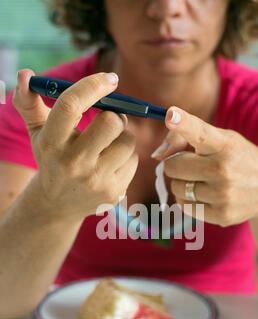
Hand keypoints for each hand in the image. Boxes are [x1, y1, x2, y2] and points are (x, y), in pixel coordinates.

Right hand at [12, 69, 138, 221]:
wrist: (57, 205)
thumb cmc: (52, 159)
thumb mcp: (38, 133)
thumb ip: (30, 103)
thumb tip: (25, 75)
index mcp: (52, 143)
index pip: (71, 105)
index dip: (93, 86)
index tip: (110, 79)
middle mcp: (73, 163)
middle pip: (111, 122)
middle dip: (115, 114)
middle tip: (110, 117)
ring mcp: (95, 180)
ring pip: (127, 141)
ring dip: (123, 136)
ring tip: (108, 143)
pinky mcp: (113, 192)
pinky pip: (133, 160)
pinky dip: (126, 156)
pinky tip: (111, 163)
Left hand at [151, 106, 257, 226]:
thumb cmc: (236, 159)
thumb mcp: (221, 139)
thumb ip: (186, 137)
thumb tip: (157, 155)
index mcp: (225, 144)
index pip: (201, 132)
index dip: (183, 123)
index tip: (171, 115)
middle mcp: (224, 169)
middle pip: (172, 167)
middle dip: (175, 165)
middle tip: (190, 164)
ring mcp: (223, 194)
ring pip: (176, 188)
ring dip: (181, 184)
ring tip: (201, 180)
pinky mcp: (221, 215)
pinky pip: (184, 207)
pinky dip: (188, 200)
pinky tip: (205, 195)